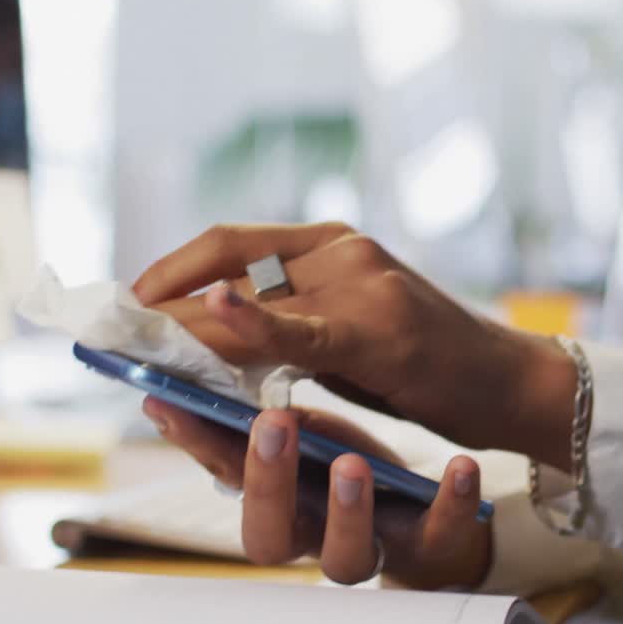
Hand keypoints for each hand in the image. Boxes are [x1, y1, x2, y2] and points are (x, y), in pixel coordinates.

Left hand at [134, 224, 578, 469]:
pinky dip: (251, 323)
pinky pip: (301, 328)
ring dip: (186, 322)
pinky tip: (211, 318)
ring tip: (138, 346)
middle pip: (231, 263)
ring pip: (253, 296)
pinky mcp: (380, 330)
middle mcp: (344, 248)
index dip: (171, 266)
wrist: (508, 382)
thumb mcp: (352, 329)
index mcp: (335, 242)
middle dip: (164, 300)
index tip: (126, 300)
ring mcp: (364, 282)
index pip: (233, 241)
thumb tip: (214, 340)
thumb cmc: (428, 363)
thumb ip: (292, 322)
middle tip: (114, 329)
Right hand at [142, 397, 492, 588]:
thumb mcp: (301, 439)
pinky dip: (451, 502)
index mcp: (276, 502)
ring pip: (347, 555)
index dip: (197, 446)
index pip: (224, 479)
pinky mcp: (431, 543)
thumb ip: (254, 422)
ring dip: (346, 510)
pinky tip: (459, 465)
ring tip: (352, 463)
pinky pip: (442, 533)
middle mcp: (313, 534)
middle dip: (267, 484)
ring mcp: (373, 545)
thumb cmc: (346, 467)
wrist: (428, 513)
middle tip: (273, 425)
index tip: (172, 400)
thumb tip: (186, 368)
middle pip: (270, 537)